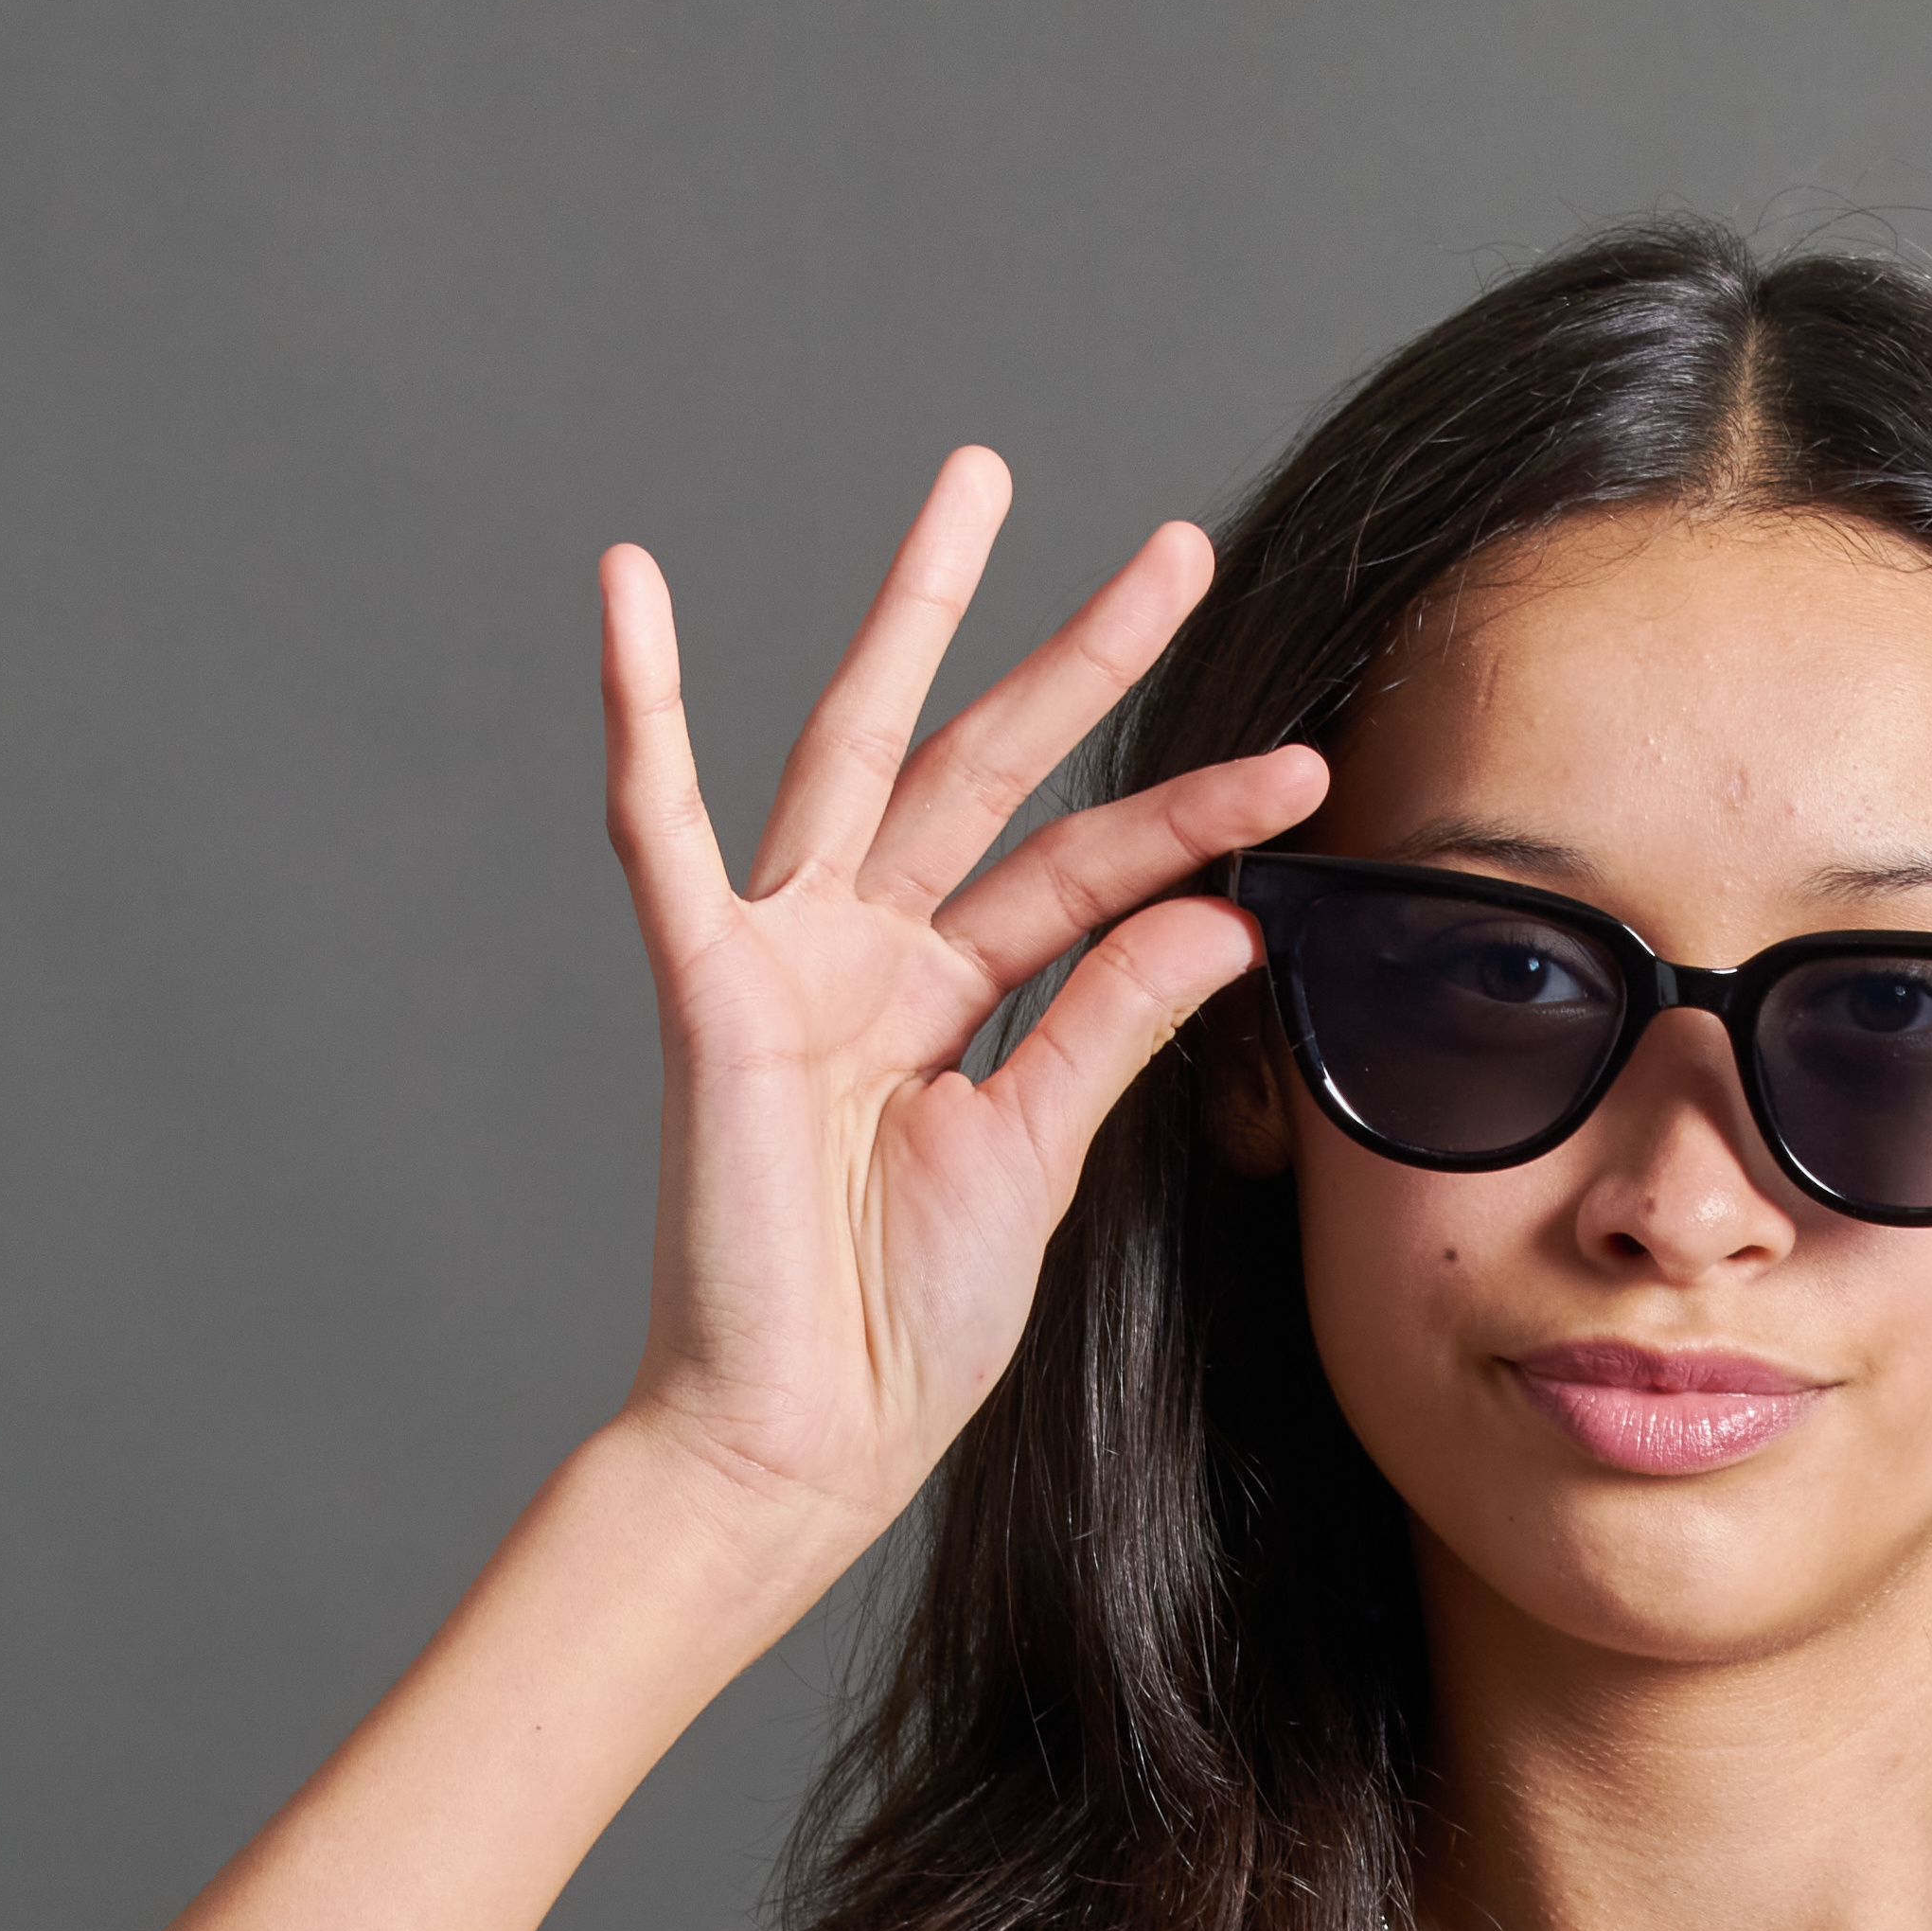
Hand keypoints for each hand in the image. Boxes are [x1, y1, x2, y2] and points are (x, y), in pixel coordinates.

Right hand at [595, 449, 1327, 1551]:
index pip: (1090, 874)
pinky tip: (625, 591)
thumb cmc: (897, 1330)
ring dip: (912, 616)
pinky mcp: (709, 989)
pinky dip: (638, 711)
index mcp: (946, 1004)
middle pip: (989, 767)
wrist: (802, 1440)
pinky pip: (660, 829)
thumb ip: (1112, 1024)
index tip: (1306, 764)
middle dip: (1079, 655)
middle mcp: (868, 957)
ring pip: (860, 750)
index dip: (1196, 816)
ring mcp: (787, 960)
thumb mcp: (1036, 1160)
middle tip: (1176, 546)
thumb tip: (1220, 914)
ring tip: (974, 489)